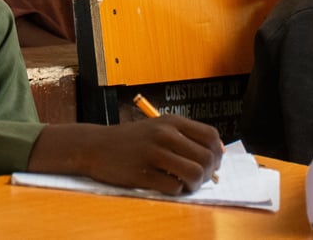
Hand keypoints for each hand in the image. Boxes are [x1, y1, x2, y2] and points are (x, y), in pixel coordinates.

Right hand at [30, 116, 222, 194]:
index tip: (211, 163)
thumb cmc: (130, 139)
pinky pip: (174, 188)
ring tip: (183, 184)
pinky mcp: (142, 172)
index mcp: (172, 122)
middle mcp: (165, 134)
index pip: (211, 136)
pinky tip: (165, 185)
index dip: (217, 153)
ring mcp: (153, 153)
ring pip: (194, 173)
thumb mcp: (158, 128)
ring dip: (194, 185)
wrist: (95, 146)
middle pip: (207, 158)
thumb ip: (184, 137)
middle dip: (208, 173)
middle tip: (196, 178)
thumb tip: (217, 155)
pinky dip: (175, 191)